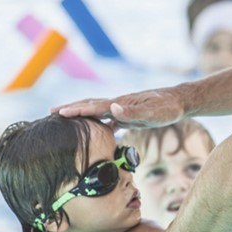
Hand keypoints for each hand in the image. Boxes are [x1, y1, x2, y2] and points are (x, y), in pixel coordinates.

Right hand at [52, 88, 184, 129]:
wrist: (179, 101)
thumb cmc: (167, 108)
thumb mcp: (154, 112)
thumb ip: (133, 112)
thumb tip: (113, 107)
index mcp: (121, 104)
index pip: (94, 107)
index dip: (77, 110)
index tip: (59, 112)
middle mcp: (118, 104)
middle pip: (90, 104)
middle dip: (71, 108)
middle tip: (51, 112)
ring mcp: (122, 108)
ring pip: (96, 110)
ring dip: (81, 113)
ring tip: (65, 117)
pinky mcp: (127, 114)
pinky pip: (107, 118)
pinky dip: (96, 121)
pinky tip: (94, 130)